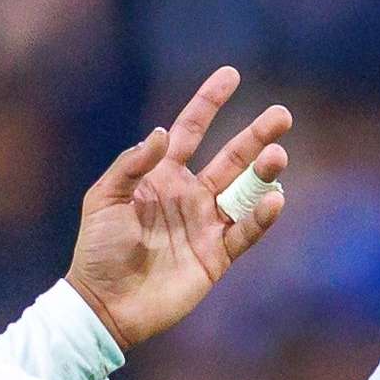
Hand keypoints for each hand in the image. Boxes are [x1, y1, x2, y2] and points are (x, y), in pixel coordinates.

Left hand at [65, 67, 293, 348]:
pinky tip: (273, 199)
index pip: (191, 130)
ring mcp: (205, 225)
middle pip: (231, 157)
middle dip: (256, 136)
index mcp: (161, 176)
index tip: (231, 74)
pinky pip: (245, 232)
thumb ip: (133, 164)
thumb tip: (162, 132)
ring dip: (264, 172)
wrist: (105, 305)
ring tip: (278, 155)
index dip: (210, 102)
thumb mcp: (103, 198)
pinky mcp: (216, 256)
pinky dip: (261, 217)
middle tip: (282, 117)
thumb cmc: (97, 250)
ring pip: (244, 191)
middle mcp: (189, 195)